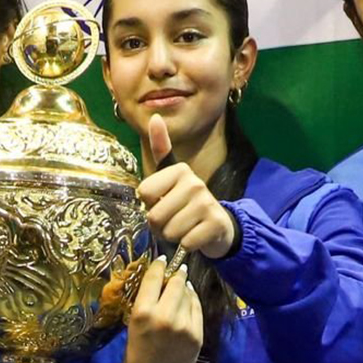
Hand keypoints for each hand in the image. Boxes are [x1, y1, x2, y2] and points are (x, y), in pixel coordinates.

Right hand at [122, 255, 202, 362]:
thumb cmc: (136, 352)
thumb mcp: (134, 324)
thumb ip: (148, 302)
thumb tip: (162, 278)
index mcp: (143, 313)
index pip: (154, 278)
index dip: (159, 265)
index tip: (162, 260)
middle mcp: (165, 316)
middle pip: (176, 282)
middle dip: (175, 274)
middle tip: (175, 270)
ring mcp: (184, 326)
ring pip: (188, 294)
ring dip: (184, 288)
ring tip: (179, 287)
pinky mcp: (197, 334)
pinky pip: (197, 308)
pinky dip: (193, 301)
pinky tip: (188, 300)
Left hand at [136, 115, 236, 259]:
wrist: (218, 226)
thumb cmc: (186, 202)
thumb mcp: (171, 176)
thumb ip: (161, 148)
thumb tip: (154, 117)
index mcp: (180, 169)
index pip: (144, 193)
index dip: (149, 204)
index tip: (162, 201)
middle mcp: (195, 182)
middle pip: (155, 215)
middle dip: (159, 225)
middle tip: (173, 219)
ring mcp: (206, 203)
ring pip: (169, 231)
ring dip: (172, 236)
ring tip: (184, 228)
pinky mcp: (215, 224)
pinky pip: (185, 242)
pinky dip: (187, 245)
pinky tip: (195, 236)